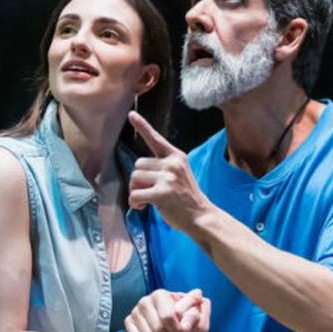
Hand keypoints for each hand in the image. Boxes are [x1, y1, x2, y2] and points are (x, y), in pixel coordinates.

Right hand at [125, 288, 209, 331]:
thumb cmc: (182, 318)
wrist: (166, 326)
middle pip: (158, 328)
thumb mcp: (193, 315)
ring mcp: (135, 311)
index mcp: (160, 294)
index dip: (178, 330)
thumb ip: (195, 314)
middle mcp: (145, 301)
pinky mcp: (129, 322)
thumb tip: (190, 320)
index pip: (167, 316)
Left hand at [128, 111, 209, 232]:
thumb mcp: (179, 174)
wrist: (201, 217)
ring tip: (149, 200)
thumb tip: (139, 172)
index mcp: (176, 156)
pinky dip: (135, 203)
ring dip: (137, 191)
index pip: (155, 139)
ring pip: (135, 178)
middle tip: (149, 191)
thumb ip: (162, 168)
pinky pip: (135, 194)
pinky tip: (144, 207)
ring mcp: (167, 177)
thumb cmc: (187, 198)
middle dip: (139, 179)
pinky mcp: (162, 193)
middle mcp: (172, 163)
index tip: (131, 114)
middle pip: (138, 164)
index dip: (142, 126)